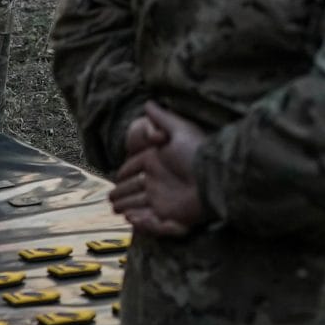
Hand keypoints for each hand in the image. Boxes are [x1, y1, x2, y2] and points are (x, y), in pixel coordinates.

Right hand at [109, 102, 207, 237]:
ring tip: (116, 209)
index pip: (135, 167)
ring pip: (139, 205)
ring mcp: (163, 199)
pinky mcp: (169, 216)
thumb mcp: (179, 129)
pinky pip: (152, 221)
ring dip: (127, 207)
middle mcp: (158, 180)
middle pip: (134, 188)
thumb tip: (148, 102)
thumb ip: (161, 118)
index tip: (116, 177)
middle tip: (110, 198)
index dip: (124, 172)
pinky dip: (141, 222)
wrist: (213, 177)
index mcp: (156, 161)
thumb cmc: (196, 152)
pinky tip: (131, 218)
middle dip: (122, 193)